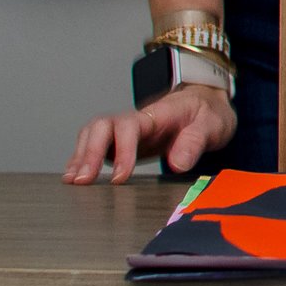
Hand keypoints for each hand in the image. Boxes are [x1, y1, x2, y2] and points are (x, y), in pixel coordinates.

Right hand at [63, 83, 236, 184]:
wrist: (207, 104)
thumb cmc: (207, 114)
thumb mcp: (213, 124)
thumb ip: (196, 141)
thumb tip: (178, 164)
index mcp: (158, 114)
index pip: (130, 126)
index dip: (122, 150)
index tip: (120, 178)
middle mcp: (137, 119)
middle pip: (102, 126)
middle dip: (90, 153)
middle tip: (82, 181)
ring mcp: (127, 130)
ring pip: (94, 134)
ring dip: (81, 155)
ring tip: (72, 181)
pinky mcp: (122, 141)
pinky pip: (96, 144)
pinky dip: (82, 158)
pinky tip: (74, 176)